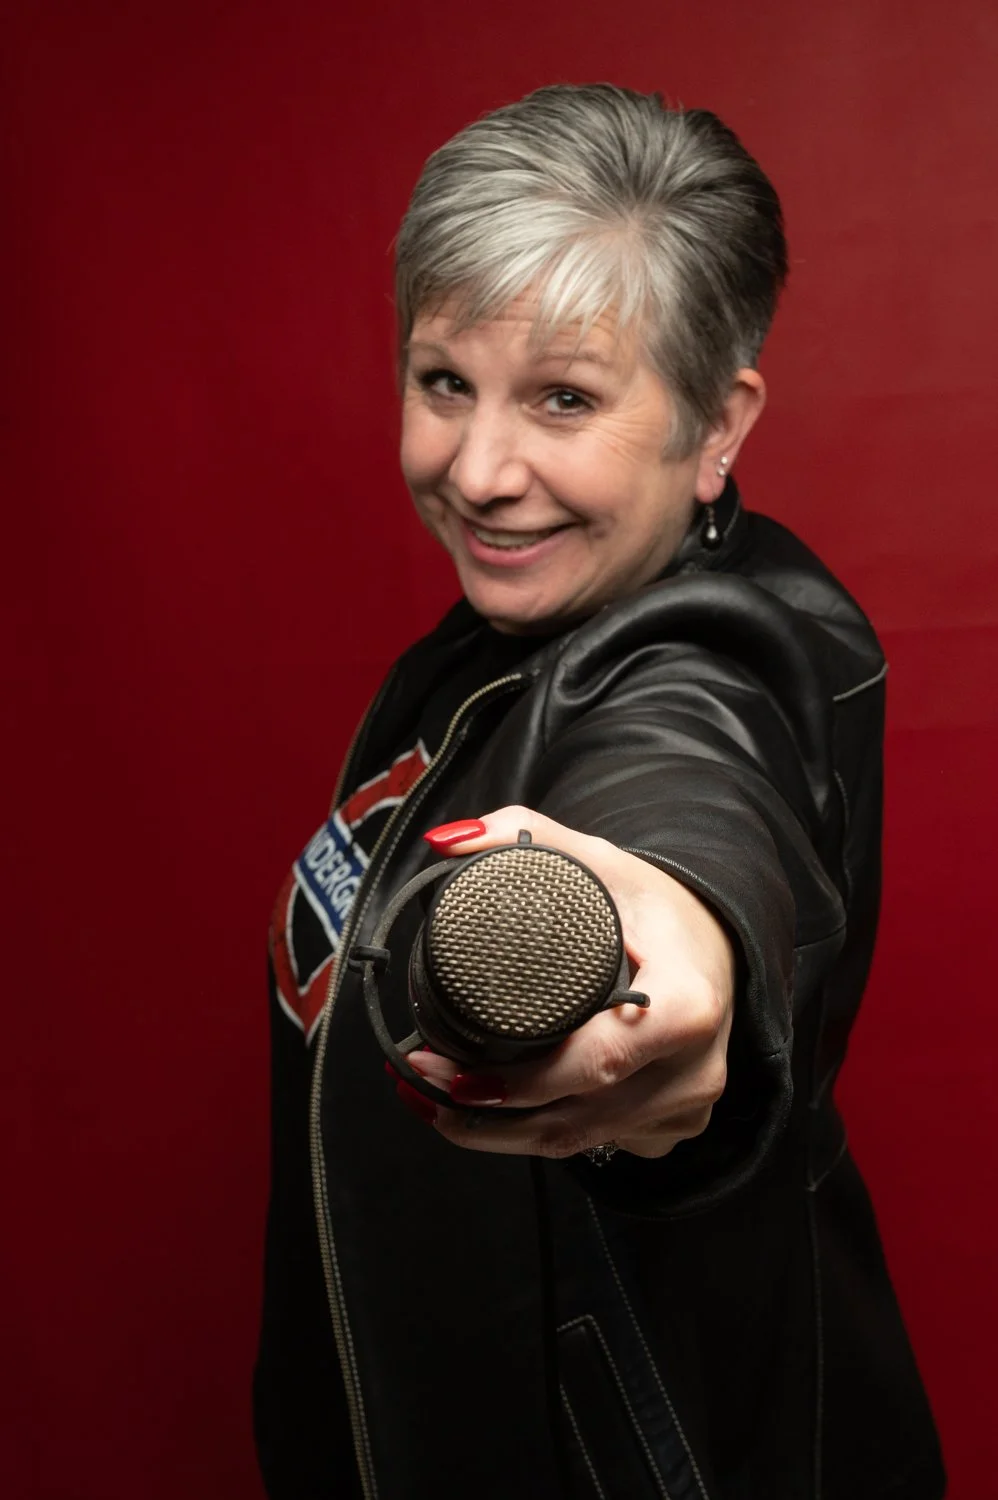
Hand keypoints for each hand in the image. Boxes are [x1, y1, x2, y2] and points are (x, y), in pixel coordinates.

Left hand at [404, 805, 735, 1159]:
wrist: (716, 944)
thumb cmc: (654, 906)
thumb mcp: (597, 859)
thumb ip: (523, 837)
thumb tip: (448, 844)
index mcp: (685, 1004)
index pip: (599, 1060)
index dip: (521, 1084)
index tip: (454, 1073)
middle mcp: (694, 1069)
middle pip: (576, 1118)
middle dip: (486, 1114)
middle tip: (421, 1078)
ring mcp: (686, 1108)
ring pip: (577, 1143)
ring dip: (499, 1135)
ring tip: (433, 1103)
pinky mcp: (671, 1129)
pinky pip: (594, 1146)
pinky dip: (538, 1137)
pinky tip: (492, 1120)